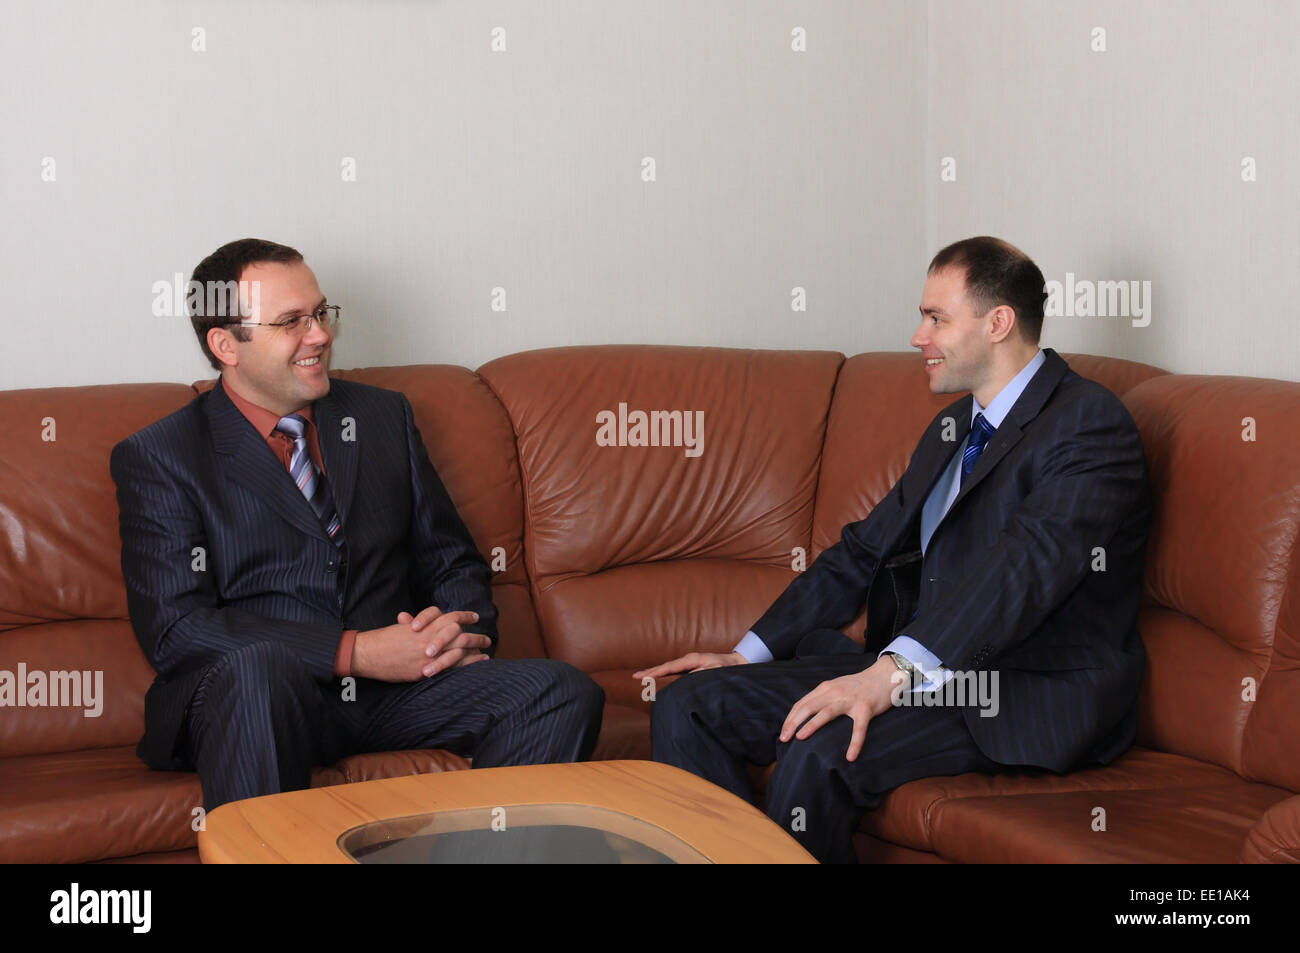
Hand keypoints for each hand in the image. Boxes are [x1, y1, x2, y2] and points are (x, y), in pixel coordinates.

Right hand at [351, 610, 486, 681]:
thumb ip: (412, 623)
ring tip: (486, 654)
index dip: (464, 615)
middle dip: (475, 636)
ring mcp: (427, 654)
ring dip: (474, 651)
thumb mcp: (401, 628)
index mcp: (424, 625)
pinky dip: (465, 665)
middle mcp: (428, 637)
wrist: (368, 654)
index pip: (450, 616)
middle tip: (486, 638)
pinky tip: (475, 666)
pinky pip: (450, 667)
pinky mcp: (424, 670)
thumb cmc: (383, 640)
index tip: (474, 617)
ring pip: (458, 650)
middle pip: (459, 633)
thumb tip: (411, 618)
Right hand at [633, 651, 746, 680]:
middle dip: (649, 671)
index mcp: (692, 660)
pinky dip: (663, 674)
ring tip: (641, 677)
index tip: (643, 677)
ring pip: (668, 668)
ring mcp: (689, 663)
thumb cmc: (728, 668)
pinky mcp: (692, 667)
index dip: (655, 673)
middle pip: (665, 666)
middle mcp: (688, 660)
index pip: (669, 667)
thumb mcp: (716, 670)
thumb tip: (686, 677)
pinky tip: (658, 678)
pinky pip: (674, 671)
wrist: (738, 662)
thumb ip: (701, 673)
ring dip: (654, 673)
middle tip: (634, 676)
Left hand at [779, 657, 909, 761]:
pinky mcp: (866, 708)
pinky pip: (859, 728)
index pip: (802, 703)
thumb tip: (805, 714)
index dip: (790, 718)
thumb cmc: (859, 685)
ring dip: (812, 725)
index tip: (783, 732)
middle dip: (793, 723)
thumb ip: (822, 698)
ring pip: (827, 713)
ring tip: (800, 738)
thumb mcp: (836, 687)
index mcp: (825, 688)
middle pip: (808, 707)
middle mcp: (834, 692)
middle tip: (783, 738)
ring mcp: (850, 700)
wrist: (885, 675)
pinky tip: (850, 756)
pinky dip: (855, 743)